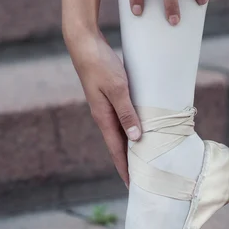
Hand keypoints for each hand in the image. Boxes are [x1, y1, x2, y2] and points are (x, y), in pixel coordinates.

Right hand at [65, 29, 140, 187]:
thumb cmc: (100, 64)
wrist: (84, 43)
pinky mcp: (109, 96)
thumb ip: (126, 113)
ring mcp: (105, 106)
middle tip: (143, 177)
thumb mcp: (117, 88)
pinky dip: (132, 127)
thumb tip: (135, 138)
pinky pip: (122, 118)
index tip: (133, 185)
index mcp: (103, 117)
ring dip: (132, 145)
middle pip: (118, 144)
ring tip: (145, 157)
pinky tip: (140, 128)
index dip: (125, 168)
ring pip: (121, 132)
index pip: (116, 150)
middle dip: (129, 162)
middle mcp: (103, 115)